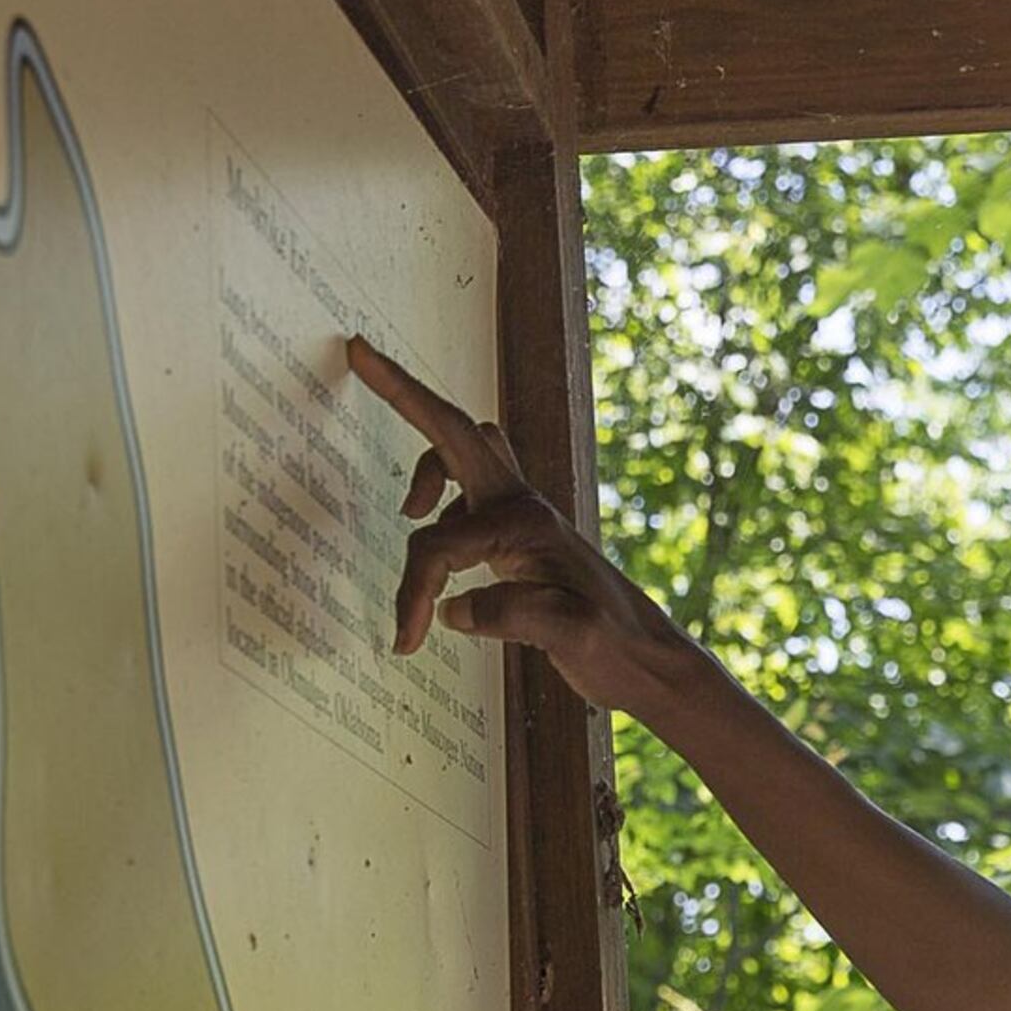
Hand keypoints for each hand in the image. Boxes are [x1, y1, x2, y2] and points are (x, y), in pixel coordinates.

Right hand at [341, 334, 704, 715]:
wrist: (652, 659)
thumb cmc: (618, 647)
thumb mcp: (574, 637)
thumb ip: (514, 615)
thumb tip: (454, 609)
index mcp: (528, 525)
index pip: (440, 547)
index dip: (414, 593)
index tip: (405, 642)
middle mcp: (523, 506)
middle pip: (453, 432)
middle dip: (403, 393)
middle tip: (358, 352)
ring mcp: (521, 515)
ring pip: (462, 454)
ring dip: (425, 466)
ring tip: (408, 510)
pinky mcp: (519, 535)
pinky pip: (469, 491)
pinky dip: (441, 503)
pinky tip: (433, 534)